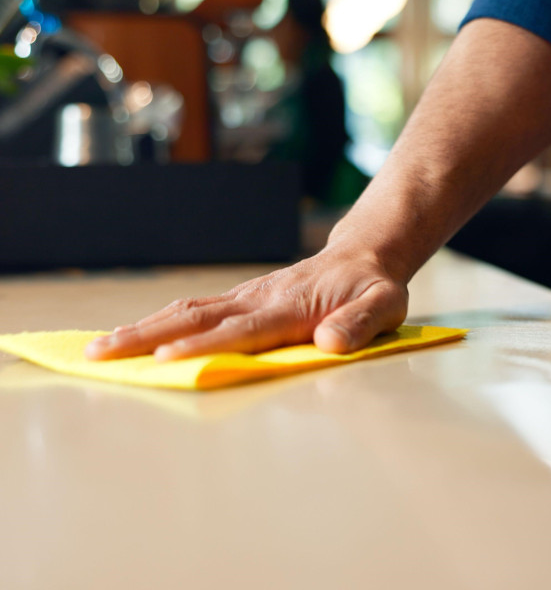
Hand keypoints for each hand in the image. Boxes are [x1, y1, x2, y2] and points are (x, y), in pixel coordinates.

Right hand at [84, 246, 407, 360]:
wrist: (361, 256)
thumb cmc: (373, 288)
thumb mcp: (384, 306)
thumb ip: (360, 324)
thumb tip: (330, 343)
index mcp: (292, 308)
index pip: (243, 330)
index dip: (205, 346)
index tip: (166, 360)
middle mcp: (260, 300)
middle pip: (197, 318)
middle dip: (147, 337)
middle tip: (101, 354)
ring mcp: (247, 297)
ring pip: (188, 310)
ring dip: (143, 329)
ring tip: (100, 346)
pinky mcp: (242, 298)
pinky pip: (196, 308)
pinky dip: (162, 322)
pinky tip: (137, 335)